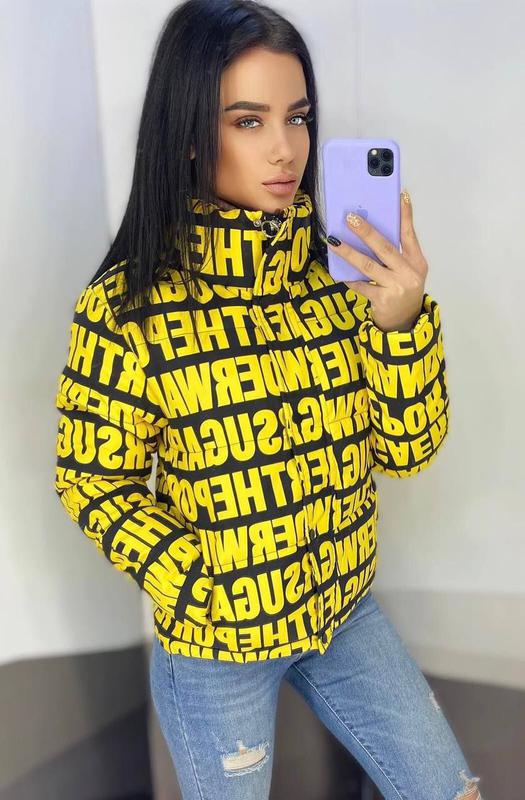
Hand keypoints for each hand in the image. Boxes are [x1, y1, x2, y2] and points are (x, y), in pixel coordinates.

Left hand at [327, 190, 427, 331]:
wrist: (405, 323)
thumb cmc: (403, 291)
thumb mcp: (407, 272)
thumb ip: (396, 255)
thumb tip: (371, 233)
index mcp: (417, 263)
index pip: (410, 235)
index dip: (406, 215)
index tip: (400, 195)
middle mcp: (409, 273)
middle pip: (385, 248)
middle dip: (367, 232)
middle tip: (351, 218)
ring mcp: (396, 287)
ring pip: (368, 266)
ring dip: (349, 252)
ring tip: (335, 241)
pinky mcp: (383, 300)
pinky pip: (361, 286)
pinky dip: (349, 279)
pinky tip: (339, 272)